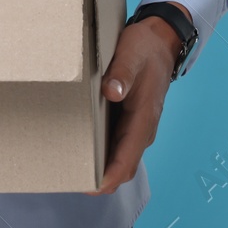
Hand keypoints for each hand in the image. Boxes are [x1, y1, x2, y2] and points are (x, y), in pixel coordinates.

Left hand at [86, 4, 187, 195]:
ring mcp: (136, 128)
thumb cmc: (145, 48)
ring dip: (99, 168)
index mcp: (144, 120)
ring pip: (119, 159)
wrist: (160, 41)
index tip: (86, 185)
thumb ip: (122, 73)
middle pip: (122, 168)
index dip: (107, 178)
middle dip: (99, 179)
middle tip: (68, 177)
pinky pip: (117, 147)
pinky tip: (81, 147)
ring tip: (70, 166)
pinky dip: (101, 154)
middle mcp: (142, 130)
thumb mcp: (131, 54)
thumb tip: (111, 93)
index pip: (126, 162)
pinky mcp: (130, 122)